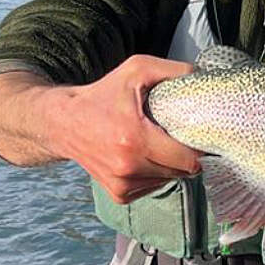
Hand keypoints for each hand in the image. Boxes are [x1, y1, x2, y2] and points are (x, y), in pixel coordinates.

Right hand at [41, 55, 200, 201]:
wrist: (63, 123)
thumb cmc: (102, 95)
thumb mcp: (137, 70)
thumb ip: (173, 70)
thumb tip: (202, 77)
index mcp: (134, 139)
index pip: (188, 159)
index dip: (198, 146)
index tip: (195, 133)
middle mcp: (127, 167)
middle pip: (182, 171)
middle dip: (186, 155)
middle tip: (176, 136)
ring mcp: (122, 184)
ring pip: (169, 180)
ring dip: (170, 165)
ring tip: (155, 143)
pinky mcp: (119, 195)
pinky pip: (153, 187)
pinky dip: (155, 174)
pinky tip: (143, 156)